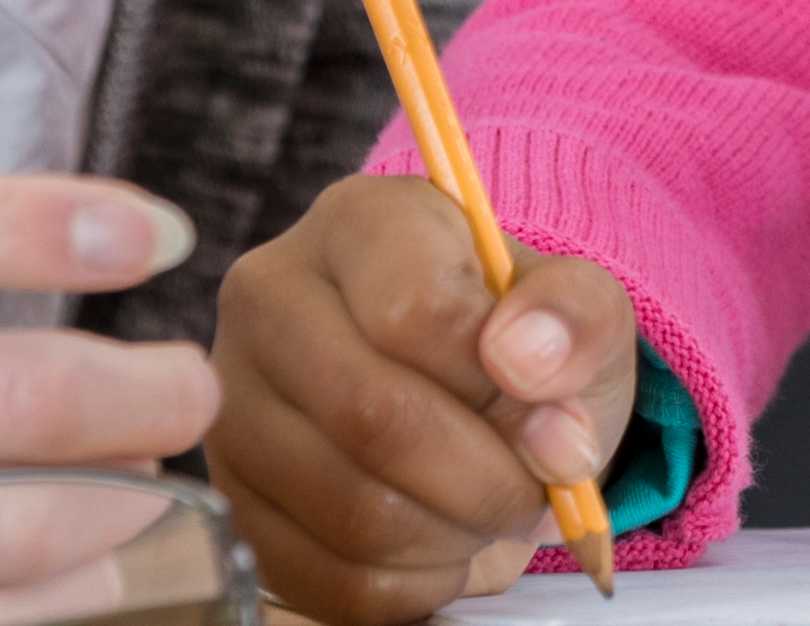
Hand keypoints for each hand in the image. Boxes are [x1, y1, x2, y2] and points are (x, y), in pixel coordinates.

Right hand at [211, 171, 641, 623]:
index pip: (415, 309)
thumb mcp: (575, 311)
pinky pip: (328, 582)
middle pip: (374, 417)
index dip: (504, 390)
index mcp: (357, 225)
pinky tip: (437, 542)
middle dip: (486, 480)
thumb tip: (524, 362)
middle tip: (532, 488)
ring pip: (352, 513)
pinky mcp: (234, 502)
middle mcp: (269, 300)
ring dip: (454, 537)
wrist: (464, 399)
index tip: (554, 419)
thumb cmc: (517, 344)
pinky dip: (411, 584)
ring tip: (484, 508)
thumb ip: (574, 318)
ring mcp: (235, 406)